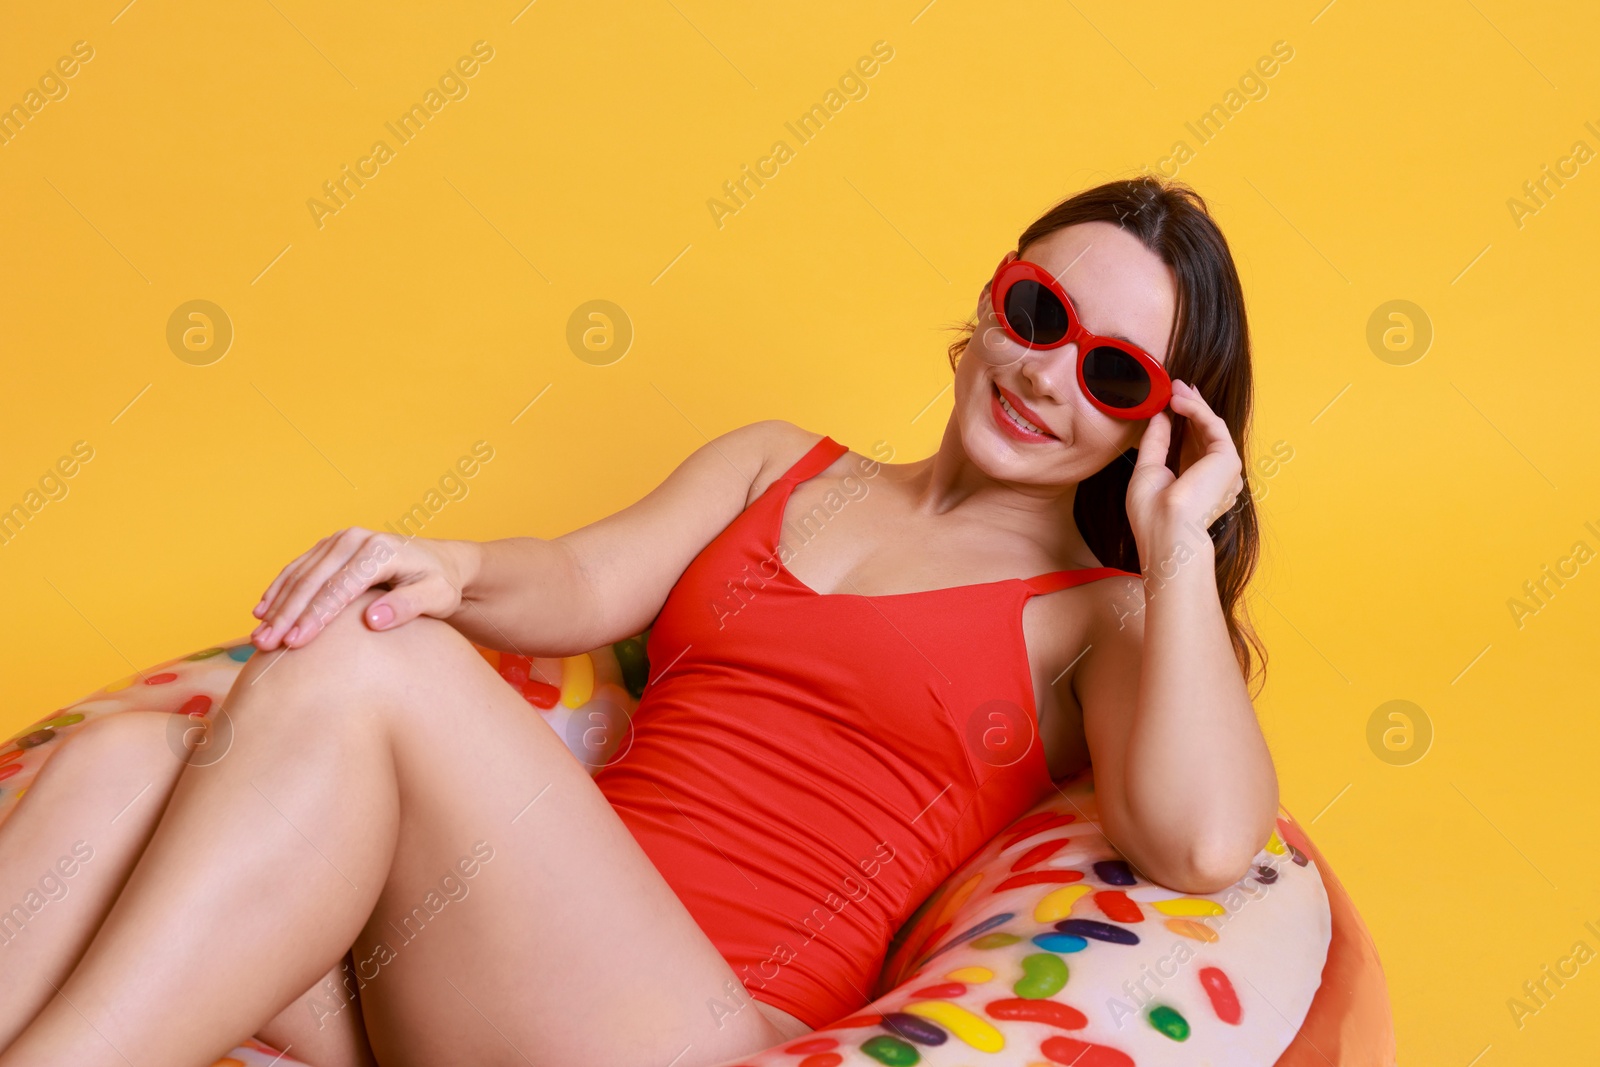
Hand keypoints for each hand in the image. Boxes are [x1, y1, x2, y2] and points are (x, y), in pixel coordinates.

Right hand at [250, 528, 467, 650]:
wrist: (441, 563)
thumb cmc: (440, 584)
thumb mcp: (438, 597)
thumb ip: (408, 606)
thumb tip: (372, 621)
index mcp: (380, 550)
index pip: (340, 587)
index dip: (316, 616)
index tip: (296, 644)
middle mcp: (356, 539)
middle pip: (313, 580)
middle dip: (286, 614)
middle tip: (265, 645)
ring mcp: (340, 540)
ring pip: (299, 575)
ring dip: (276, 606)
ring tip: (258, 637)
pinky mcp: (330, 546)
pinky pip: (298, 568)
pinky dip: (278, 590)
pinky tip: (262, 612)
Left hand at [1125, 379, 1244, 551]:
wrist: (1166, 530)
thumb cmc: (1153, 513)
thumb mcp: (1148, 470)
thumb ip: (1156, 442)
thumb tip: (1160, 415)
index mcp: (1196, 482)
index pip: (1193, 445)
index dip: (1184, 421)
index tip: (1172, 400)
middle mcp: (1214, 476)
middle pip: (1204, 433)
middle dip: (1191, 407)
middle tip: (1177, 385)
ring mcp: (1224, 469)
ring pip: (1210, 427)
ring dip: (1194, 404)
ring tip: (1176, 386)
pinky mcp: (1228, 460)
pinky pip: (1213, 426)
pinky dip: (1197, 410)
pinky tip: (1180, 400)